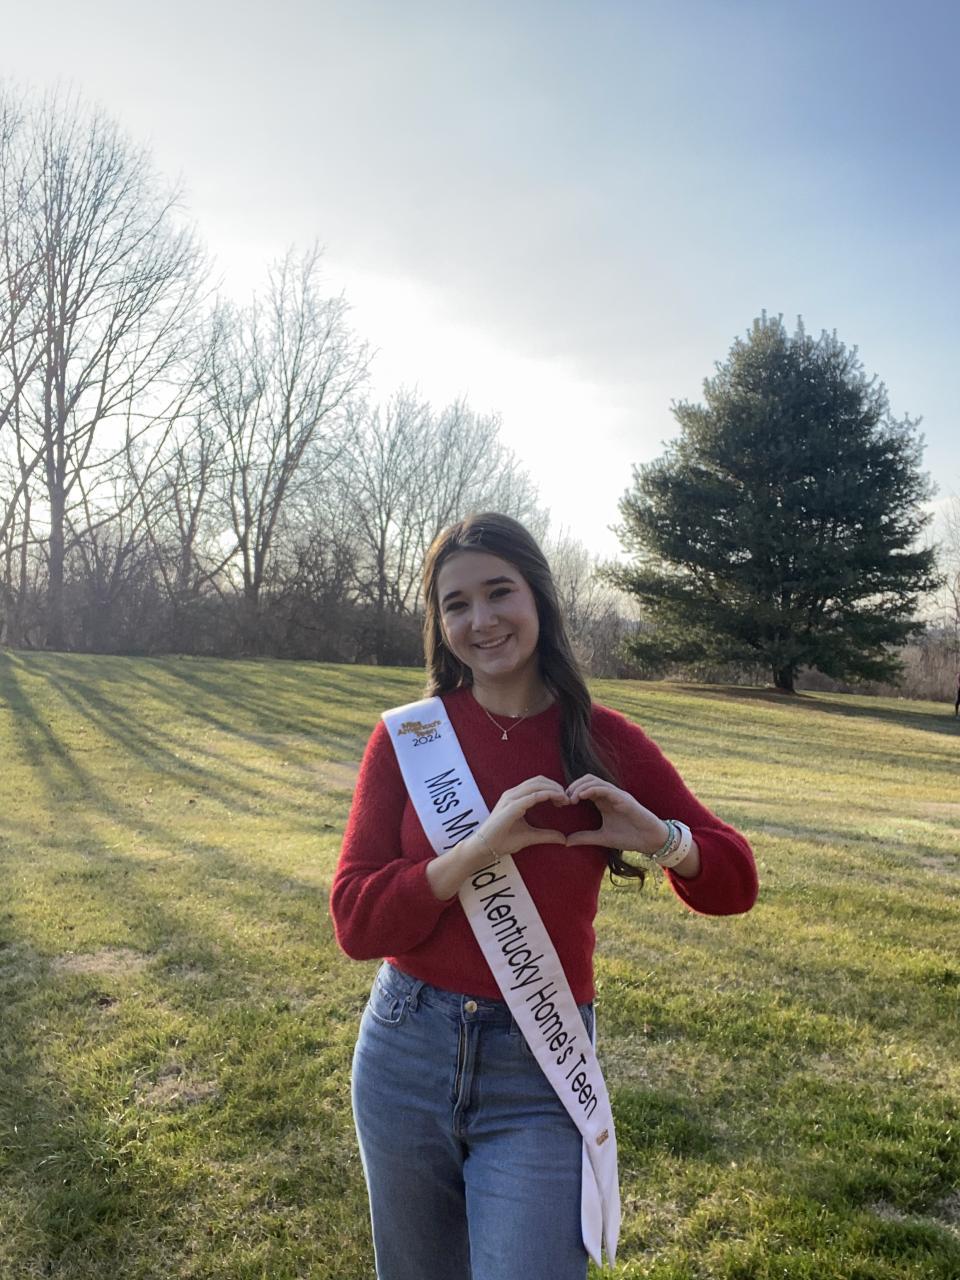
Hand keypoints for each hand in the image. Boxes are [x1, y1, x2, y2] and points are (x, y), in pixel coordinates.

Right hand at [425, 775, 570, 900]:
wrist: (485, 848)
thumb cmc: (503, 840)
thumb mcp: (531, 836)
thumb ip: (547, 835)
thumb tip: (564, 838)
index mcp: (516, 797)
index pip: (538, 784)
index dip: (554, 788)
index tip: (565, 801)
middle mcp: (513, 794)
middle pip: (539, 780)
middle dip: (556, 786)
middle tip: (568, 798)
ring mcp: (511, 798)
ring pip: (537, 784)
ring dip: (554, 789)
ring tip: (565, 799)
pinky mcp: (512, 806)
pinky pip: (533, 795)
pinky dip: (548, 795)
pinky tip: (557, 801)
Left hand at [564, 775, 668, 853]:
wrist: (650, 840)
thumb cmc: (629, 837)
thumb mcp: (602, 838)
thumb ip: (585, 837)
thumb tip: (566, 841)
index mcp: (603, 801)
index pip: (584, 787)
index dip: (571, 792)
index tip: (561, 804)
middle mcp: (609, 794)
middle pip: (586, 779)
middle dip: (572, 786)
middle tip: (563, 800)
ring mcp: (616, 794)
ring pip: (594, 780)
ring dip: (579, 786)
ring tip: (570, 798)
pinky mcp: (623, 798)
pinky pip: (605, 788)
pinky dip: (591, 790)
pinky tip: (581, 797)